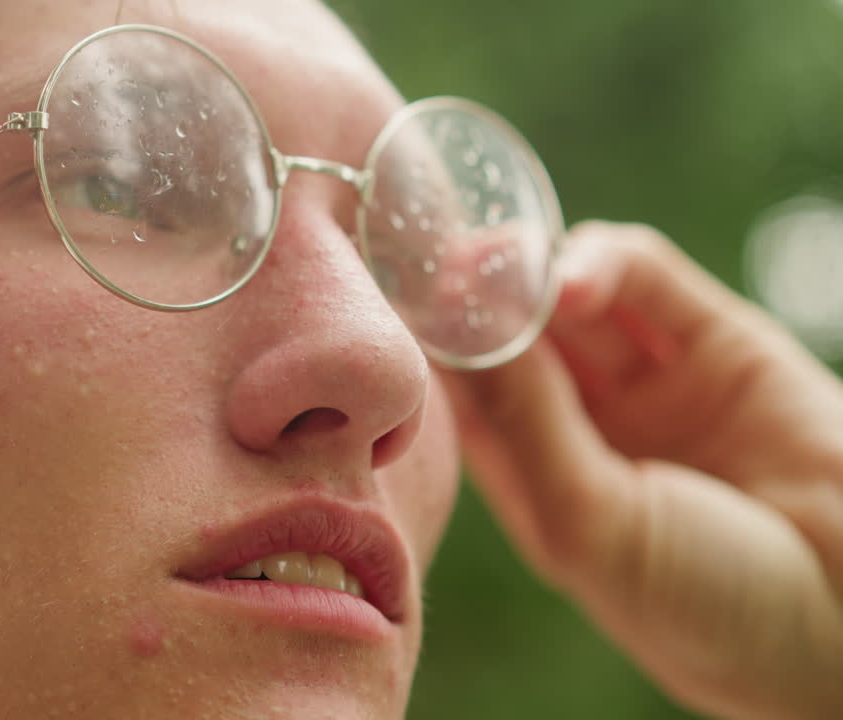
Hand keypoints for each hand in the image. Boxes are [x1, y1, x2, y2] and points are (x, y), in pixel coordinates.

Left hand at [442, 221, 842, 719]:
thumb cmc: (702, 601)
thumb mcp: (587, 521)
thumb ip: (527, 422)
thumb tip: (465, 329)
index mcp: (538, 479)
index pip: (464, 395)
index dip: (429, 347)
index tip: (388, 301)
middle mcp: (586, 424)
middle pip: (512, 335)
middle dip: (473, 296)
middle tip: (436, 259)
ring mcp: (648, 380)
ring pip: (570, 297)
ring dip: (529, 270)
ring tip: (499, 262)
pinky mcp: (716, 339)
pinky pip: (645, 279)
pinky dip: (603, 261)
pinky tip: (570, 275)